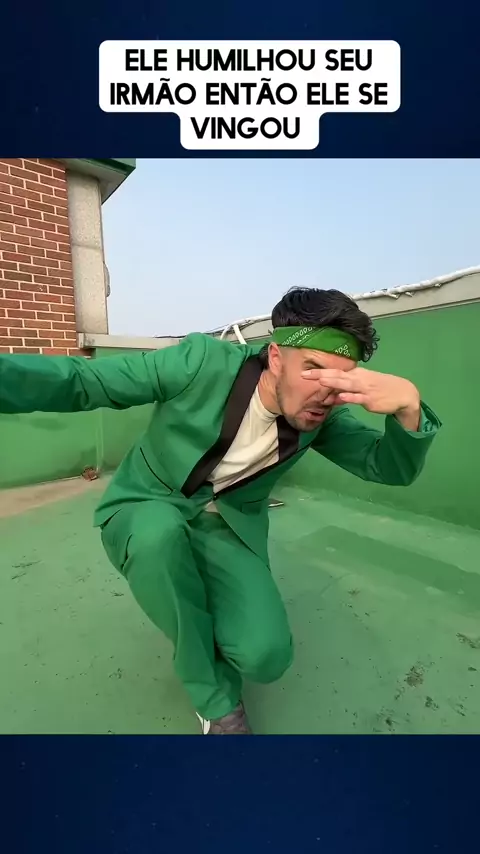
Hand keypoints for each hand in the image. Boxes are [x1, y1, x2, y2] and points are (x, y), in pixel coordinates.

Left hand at [302, 367, 420, 428]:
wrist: (403, 394)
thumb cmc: (380, 389)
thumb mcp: (362, 388)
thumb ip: (345, 392)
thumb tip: (331, 397)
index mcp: (355, 374)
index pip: (335, 371)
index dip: (319, 371)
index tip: (304, 372)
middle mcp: (358, 379)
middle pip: (337, 375)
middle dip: (320, 375)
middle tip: (304, 374)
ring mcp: (364, 389)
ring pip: (346, 384)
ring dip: (333, 382)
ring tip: (320, 380)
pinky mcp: (370, 400)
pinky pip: (358, 398)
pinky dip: (349, 397)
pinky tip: (341, 397)